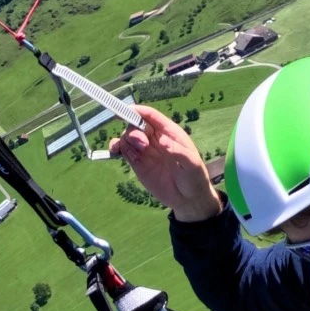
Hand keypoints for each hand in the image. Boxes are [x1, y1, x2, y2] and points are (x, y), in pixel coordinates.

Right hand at [108, 106, 222, 222]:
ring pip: (128, 137)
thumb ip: (178, 152)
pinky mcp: (137, 164)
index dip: (138, 111)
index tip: (127, 111)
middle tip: (142, 144)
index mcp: (169, 132)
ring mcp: (145, 151)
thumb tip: (163, 141)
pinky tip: (115, 151)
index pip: (150, 116)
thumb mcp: (192, 164)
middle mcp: (154, 138)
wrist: (188, 199)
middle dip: (134, 130)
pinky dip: (117, 149)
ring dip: (126, 140)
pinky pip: (124, 151)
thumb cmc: (194, 178)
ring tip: (137, 154)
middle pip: (136, 125)